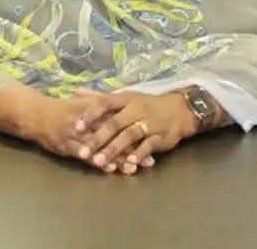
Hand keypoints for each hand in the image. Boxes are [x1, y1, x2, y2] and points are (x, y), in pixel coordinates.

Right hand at [0, 83, 154, 171]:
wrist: (36, 114)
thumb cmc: (61, 109)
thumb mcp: (81, 102)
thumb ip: (99, 104)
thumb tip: (120, 104)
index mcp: (93, 107)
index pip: (118, 119)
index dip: (134, 129)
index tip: (150, 137)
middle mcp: (87, 119)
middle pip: (114, 134)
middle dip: (131, 147)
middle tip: (148, 158)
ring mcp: (77, 132)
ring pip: (102, 146)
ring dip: (118, 158)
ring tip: (133, 168)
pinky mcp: (67, 144)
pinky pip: (85, 155)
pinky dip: (98, 161)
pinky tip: (109, 168)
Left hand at [73, 89, 198, 173]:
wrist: (180, 110)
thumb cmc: (147, 104)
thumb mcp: (125, 97)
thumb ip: (100, 97)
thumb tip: (77, 92)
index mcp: (126, 99)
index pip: (105, 103)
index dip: (91, 114)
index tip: (76, 126)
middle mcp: (136, 109)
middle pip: (115, 123)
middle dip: (98, 138)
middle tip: (83, 153)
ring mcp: (149, 123)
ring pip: (129, 136)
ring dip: (114, 149)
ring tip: (99, 162)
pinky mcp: (160, 136)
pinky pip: (148, 146)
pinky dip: (138, 154)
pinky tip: (128, 164)